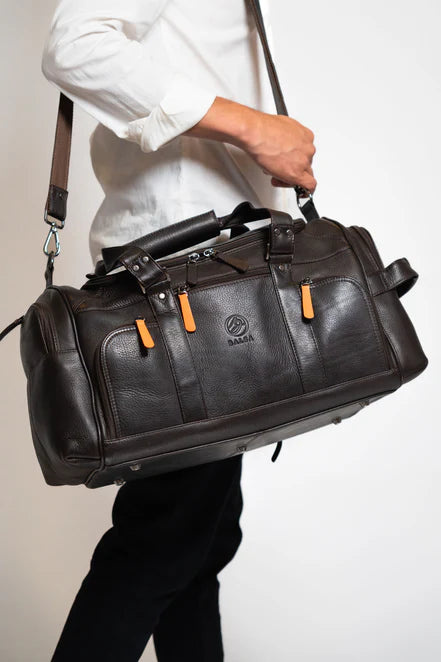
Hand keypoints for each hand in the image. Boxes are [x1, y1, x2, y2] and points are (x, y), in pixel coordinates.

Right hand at [184, 97, 316, 193]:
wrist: (250, 130)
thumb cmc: (253, 126)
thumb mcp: (266, 124)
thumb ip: (267, 131)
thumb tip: (247, 126)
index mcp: (300, 131)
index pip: (304, 150)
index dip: (291, 159)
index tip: (280, 163)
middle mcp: (305, 143)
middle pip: (305, 162)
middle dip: (290, 168)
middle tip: (275, 170)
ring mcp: (302, 157)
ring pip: (303, 174)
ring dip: (289, 177)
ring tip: (274, 174)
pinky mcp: (297, 171)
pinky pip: (306, 186)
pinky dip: (299, 190)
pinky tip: (284, 186)